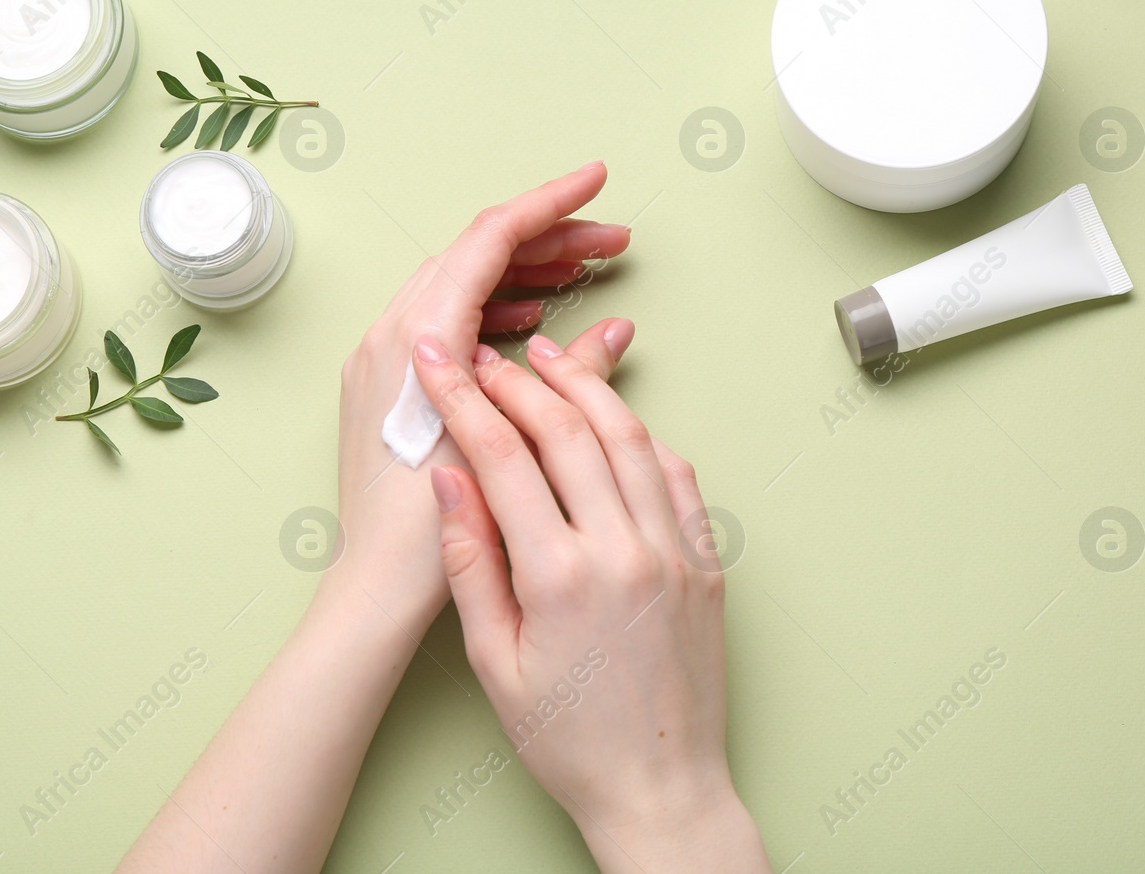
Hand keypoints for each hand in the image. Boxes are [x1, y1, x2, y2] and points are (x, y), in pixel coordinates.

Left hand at [331, 163, 631, 628]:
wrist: (372, 594)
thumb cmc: (432, 536)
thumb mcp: (512, 448)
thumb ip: (567, 381)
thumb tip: (613, 329)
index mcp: (416, 340)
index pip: (487, 241)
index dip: (549, 204)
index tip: (598, 179)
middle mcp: (389, 337)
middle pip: (475, 255)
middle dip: (547, 238)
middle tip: (613, 242)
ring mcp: (381, 360)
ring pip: (459, 285)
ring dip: (522, 271)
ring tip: (584, 273)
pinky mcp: (386, 386)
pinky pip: (444, 320)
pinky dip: (492, 308)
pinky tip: (531, 321)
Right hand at [411, 333, 770, 872]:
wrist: (660, 790)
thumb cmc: (569, 739)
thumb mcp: (492, 661)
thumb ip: (470, 563)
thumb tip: (449, 480)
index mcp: (561, 576)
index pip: (504, 456)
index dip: (464, 398)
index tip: (437, 362)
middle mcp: (625, 550)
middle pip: (568, 429)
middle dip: (519, 379)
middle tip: (485, 354)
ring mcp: (675, 552)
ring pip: (629, 437)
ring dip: (585, 388)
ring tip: (548, 358)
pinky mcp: (707, 562)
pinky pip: (676, 475)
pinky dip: (640, 436)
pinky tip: (614, 419)